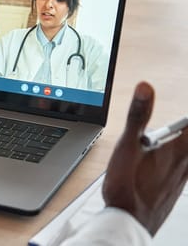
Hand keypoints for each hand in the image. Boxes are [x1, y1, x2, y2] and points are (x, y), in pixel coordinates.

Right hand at [103, 82, 187, 234]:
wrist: (128, 220)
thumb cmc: (127, 185)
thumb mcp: (127, 144)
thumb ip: (138, 115)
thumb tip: (146, 87)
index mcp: (177, 146)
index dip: (184, 122)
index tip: (172, 124)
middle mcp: (185, 161)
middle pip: (187, 140)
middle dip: (181, 132)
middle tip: (160, 135)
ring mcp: (183, 175)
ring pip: (186, 155)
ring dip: (181, 146)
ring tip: (162, 144)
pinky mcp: (177, 187)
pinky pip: (184, 169)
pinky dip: (179, 161)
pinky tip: (166, 162)